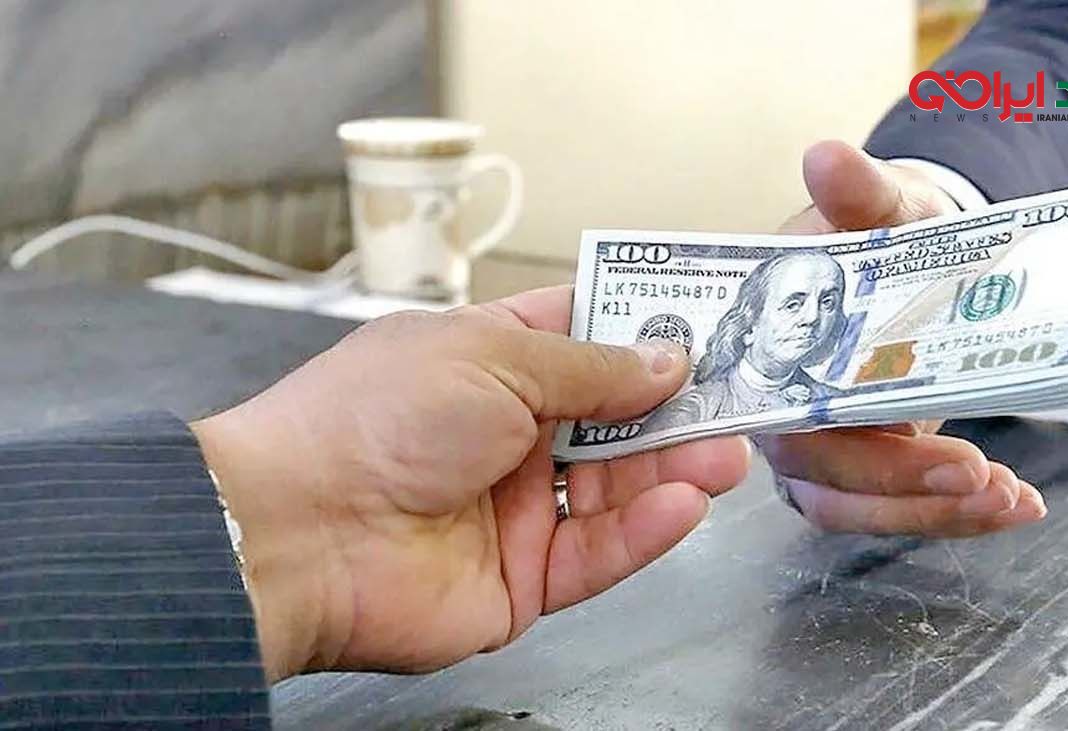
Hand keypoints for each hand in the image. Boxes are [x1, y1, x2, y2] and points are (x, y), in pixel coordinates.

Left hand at [191, 287, 750, 681]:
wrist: (296, 533)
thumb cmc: (374, 419)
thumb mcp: (492, 357)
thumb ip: (591, 366)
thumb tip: (667, 356)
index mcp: (487, 362)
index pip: (583, 338)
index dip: (644, 330)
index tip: (710, 327)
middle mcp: (506, 434)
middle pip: (614, 419)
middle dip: (676, 410)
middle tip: (740, 402)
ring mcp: (516, 508)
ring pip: (616, 489)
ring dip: (674, 471)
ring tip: (727, 457)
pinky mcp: (523, 579)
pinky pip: (597, 554)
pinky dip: (644, 532)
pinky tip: (683, 506)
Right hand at [764, 140, 1045, 537]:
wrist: (904, 248)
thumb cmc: (876, 231)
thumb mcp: (879, 207)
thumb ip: (857, 193)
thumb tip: (827, 157)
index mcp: (766, 355)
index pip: (790, 426)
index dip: (856, 455)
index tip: (935, 443)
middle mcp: (780, 411)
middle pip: (826, 484)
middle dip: (910, 494)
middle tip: (985, 479)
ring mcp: (820, 443)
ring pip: (858, 509)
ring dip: (936, 515)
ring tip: (1013, 502)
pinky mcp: (863, 461)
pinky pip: (893, 506)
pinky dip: (952, 511)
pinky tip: (1015, 504)